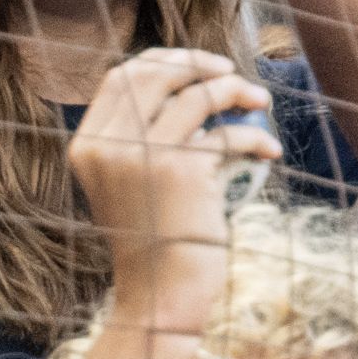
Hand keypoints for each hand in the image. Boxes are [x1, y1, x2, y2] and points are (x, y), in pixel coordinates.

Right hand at [64, 44, 278, 316]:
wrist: (159, 296)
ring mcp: (142, 155)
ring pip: (196, 94)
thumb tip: (194, 86)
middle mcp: (107, 146)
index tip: (197, 67)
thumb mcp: (135, 185)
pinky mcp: (182, 171)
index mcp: (87, 146)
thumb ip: (144, 138)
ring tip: (261, 103)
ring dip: (235, 90)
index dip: (161, 62)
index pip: (119, 78)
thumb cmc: (156, 243)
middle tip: (231, 73)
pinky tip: (270, 150)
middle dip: (198, 63)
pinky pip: (226, 133)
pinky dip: (255, 137)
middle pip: (154, 73)